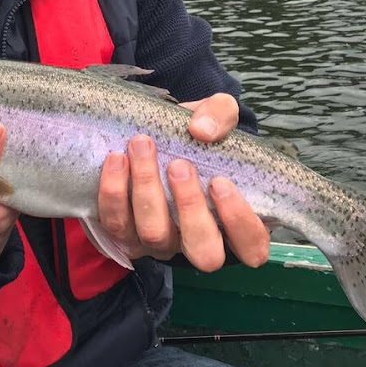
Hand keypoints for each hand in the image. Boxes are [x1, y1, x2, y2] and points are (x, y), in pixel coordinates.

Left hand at [97, 92, 269, 270]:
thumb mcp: (217, 116)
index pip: (252, 248)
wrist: (156, 133)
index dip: (239, 222)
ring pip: (154, 234)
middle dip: (190, 207)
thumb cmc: (198, 135)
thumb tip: (202, 130)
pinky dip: (113, 192)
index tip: (220, 182)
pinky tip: (116, 158)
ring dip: (146, 190)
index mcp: (235, 224)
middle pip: (203, 252)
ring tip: (141, 146)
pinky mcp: (125, 234)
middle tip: (178, 165)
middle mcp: (199, 242)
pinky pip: (116, 223)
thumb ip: (220, 114)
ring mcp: (161, 243)